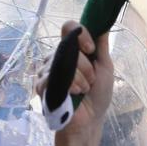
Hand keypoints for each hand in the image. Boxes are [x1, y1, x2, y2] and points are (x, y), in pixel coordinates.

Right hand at [51, 23, 115, 145]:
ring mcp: (47, 70)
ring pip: (60, 61)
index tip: (90, 49)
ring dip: (79, 78)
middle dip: (85, 65)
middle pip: (67, 45)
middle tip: (90, 81)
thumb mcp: (105, 68)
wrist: (90, 121)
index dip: (80, 33)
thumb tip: (104, 24)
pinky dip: (68, 86)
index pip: (69, 28)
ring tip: (82, 91)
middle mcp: (57, 56)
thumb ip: (102, 47)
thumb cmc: (98, 95)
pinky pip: (51, 76)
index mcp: (72, 50)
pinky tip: (73, 94)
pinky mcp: (42, 85)